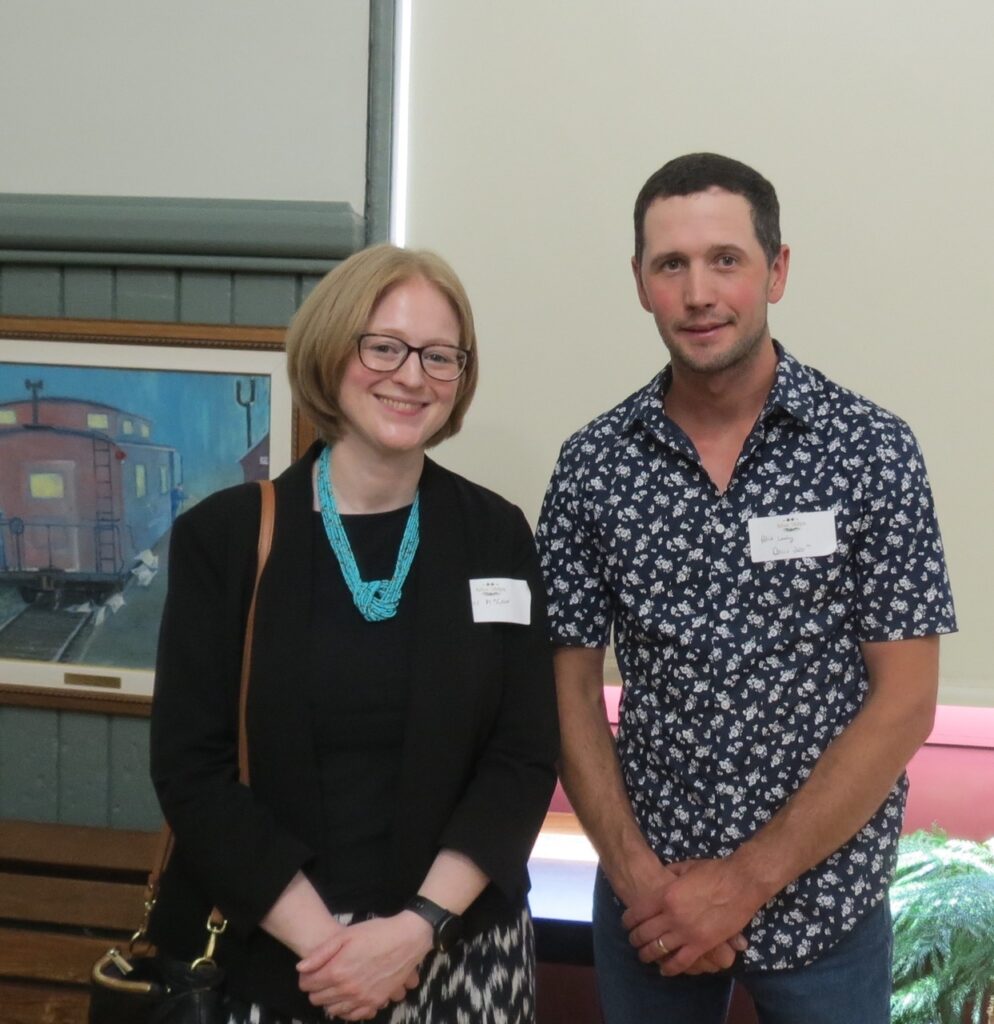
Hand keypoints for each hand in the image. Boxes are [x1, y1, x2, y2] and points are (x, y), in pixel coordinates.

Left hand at [297, 913, 429, 1018]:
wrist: (407, 939)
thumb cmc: (376, 933)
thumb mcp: (346, 935)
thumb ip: (321, 953)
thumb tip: (301, 968)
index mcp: (337, 971)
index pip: (308, 984)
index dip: (307, 977)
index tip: (312, 971)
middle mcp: (347, 989)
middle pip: (318, 999)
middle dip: (316, 989)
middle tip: (323, 976)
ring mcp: (362, 999)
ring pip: (333, 1010)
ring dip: (330, 1000)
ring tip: (336, 985)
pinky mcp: (375, 1003)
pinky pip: (353, 1016)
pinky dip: (346, 1009)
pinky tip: (348, 997)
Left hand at [622, 858, 760, 975]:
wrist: (741, 881)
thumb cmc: (714, 871)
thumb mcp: (686, 867)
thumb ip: (670, 874)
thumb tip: (663, 875)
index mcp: (665, 894)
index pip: (637, 912)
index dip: (628, 921)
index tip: (626, 924)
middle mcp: (672, 915)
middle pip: (644, 933)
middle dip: (635, 939)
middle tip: (633, 942)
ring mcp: (686, 932)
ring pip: (659, 949)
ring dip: (647, 954)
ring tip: (644, 956)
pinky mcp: (702, 944)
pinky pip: (681, 962)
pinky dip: (670, 968)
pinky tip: (664, 969)